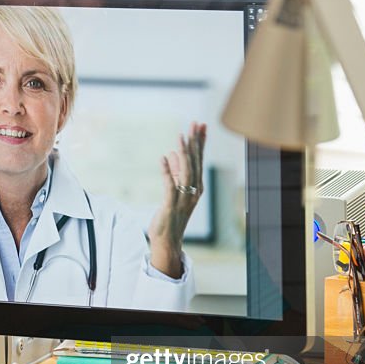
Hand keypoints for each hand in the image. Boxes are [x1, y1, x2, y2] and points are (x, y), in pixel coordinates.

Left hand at [148, 121, 205, 277]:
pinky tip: (163, 157)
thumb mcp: (174, 190)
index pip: (200, 159)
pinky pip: (169, 185)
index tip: (201, 125)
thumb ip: (175, 173)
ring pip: (186, 171)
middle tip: (195, 123)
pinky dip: (167, 171)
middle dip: (196, 141)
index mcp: (197, 186)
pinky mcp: (171, 205)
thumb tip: (173, 153)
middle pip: (196, 162)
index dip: (200, 142)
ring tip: (180, 136)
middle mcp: (194, 190)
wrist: (168, 240)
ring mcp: (183, 198)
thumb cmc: (171, 215)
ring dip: (183, 153)